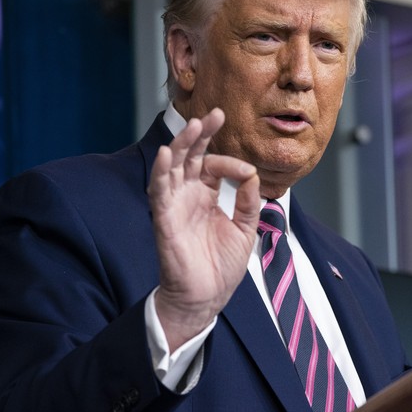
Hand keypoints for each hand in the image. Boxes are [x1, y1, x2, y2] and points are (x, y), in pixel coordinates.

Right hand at [148, 108, 259, 350]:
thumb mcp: (245, 229)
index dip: (231, 163)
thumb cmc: (222, 266)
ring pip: (174, 167)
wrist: (207, 298)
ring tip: (192, 125)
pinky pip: (159, 191)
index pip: (214, 165)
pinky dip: (162, 172)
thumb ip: (249, 201)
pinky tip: (167, 154)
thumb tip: (252, 174)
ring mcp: (175, 205)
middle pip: (191, 156)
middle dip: (201, 134)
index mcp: (207, 195)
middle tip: (214, 113)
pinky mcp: (164, 219)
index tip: (248, 172)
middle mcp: (189, 195)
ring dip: (181, 145)